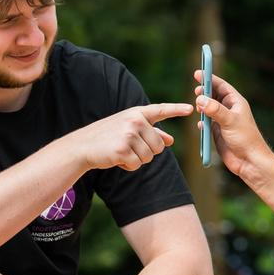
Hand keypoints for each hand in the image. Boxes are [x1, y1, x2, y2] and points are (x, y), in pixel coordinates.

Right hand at [68, 103, 191, 171]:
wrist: (83, 146)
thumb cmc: (107, 137)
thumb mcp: (129, 129)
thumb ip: (151, 133)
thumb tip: (170, 140)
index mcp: (137, 113)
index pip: (160, 110)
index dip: (176, 109)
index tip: (191, 109)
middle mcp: (135, 121)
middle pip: (159, 145)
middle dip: (148, 152)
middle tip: (129, 147)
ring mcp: (129, 134)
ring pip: (149, 157)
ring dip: (137, 160)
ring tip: (121, 151)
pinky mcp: (123, 149)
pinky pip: (137, 164)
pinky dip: (128, 166)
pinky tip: (117, 158)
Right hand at [194, 71, 273, 181]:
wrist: (249, 161)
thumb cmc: (246, 139)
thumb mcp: (230, 121)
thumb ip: (215, 109)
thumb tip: (200, 99)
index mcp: (236, 103)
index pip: (221, 85)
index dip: (209, 78)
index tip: (197, 73)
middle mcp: (229, 110)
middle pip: (213, 95)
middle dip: (204, 92)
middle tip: (196, 91)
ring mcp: (223, 121)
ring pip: (208, 108)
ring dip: (202, 107)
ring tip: (198, 108)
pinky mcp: (217, 132)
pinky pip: (206, 122)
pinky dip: (201, 121)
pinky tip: (200, 124)